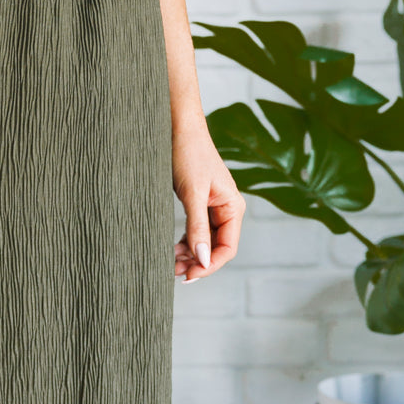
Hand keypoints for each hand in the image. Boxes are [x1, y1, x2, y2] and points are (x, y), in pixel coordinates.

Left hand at [171, 116, 244, 282]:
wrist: (179, 128)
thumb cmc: (188, 154)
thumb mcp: (192, 194)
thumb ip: (197, 228)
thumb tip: (203, 259)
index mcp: (233, 207)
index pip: (227, 248)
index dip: (210, 265)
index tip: (190, 275)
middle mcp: (227, 210)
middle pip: (216, 248)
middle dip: (198, 262)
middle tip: (175, 273)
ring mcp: (213, 208)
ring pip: (205, 242)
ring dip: (190, 255)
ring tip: (171, 265)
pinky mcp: (200, 204)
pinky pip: (196, 232)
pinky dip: (186, 243)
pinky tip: (173, 250)